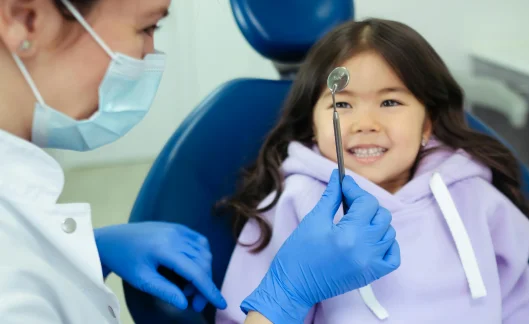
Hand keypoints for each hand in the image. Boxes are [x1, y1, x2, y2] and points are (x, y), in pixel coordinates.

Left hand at [94, 222, 226, 311]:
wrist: (112, 240)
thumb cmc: (124, 261)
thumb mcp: (141, 280)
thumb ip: (165, 291)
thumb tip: (185, 304)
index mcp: (165, 249)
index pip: (195, 272)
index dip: (209, 289)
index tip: (221, 304)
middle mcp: (175, 236)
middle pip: (202, 263)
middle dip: (204, 285)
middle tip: (194, 303)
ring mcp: (178, 229)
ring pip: (203, 252)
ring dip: (203, 271)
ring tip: (188, 287)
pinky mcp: (178, 227)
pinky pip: (199, 241)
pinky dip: (202, 256)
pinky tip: (193, 268)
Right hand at [241, 170, 399, 322]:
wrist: (293, 286)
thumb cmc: (298, 254)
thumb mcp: (314, 220)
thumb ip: (331, 196)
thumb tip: (338, 177)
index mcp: (350, 235)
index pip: (366, 202)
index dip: (354, 189)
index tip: (343, 183)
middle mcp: (366, 250)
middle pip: (381, 215)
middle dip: (366, 203)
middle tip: (348, 201)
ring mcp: (371, 264)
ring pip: (389, 232)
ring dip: (375, 222)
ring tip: (356, 220)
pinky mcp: (371, 275)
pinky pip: (393, 256)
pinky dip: (387, 244)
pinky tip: (371, 238)